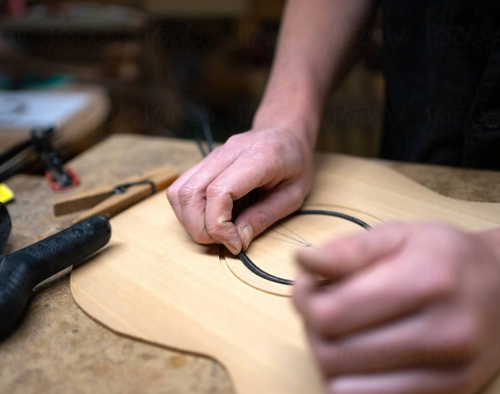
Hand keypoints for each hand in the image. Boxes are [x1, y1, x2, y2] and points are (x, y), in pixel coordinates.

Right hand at [166, 127, 313, 253]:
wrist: (285, 132)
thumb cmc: (295, 162)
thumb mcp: (293, 195)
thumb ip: (264, 217)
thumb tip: (237, 241)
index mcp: (258, 156)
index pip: (219, 191)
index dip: (219, 225)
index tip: (235, 243)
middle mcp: (229, 151)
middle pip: (192, 193)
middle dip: (200, 228)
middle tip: (224, 242)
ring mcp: (213, 155)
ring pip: (180, 191)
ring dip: (190, 221)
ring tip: (215, 233)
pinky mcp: (204, 162)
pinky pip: (182, 188)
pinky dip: (188, 211)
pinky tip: (209, 220)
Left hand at [293, 222, 499, 393]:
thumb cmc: (442, 254)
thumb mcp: (396, 235)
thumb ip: (347, 249)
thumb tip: (302, 260)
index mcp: (425, 282)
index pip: (331, 315)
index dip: (303, 300)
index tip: (306, 284)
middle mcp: (444, 333)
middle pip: (333, 355)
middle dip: (312, 329)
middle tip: (320, 306)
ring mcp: (451, 372)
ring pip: (346, 387)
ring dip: (327, 357)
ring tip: (339, 330)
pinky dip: (351, 382)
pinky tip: (357, 355)